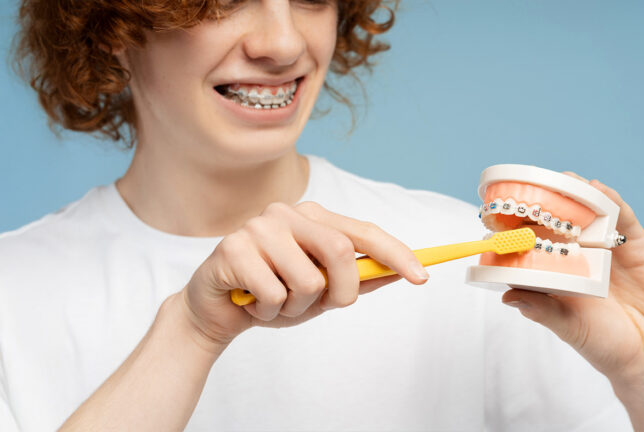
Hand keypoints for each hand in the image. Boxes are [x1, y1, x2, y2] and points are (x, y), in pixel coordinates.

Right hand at [179, 201, 428, 349]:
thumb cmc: (271, 295)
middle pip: (341, 253)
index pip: (363, 232)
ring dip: (296, 308)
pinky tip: (251, 303)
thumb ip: (355, 281)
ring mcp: (259, 227)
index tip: (421, 277)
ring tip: (274, 302)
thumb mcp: (320, 293)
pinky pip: (273, 294)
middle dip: (341, 292)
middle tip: (321, 305)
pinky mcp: (233, 247)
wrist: (214, 310)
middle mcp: (288, 213)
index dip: (396, 253)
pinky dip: (268, 312)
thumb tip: (397, 274)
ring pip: (308, 280)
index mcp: (313, 218)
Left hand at [501, 175, 643, 387]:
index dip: (521, 227)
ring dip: (578, 194)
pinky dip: (612, 201)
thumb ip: (541, 310)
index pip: (536, 242)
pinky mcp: (636, 246)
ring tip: (564, 179)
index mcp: (560, 271)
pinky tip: (599, 189)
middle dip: (547, 203)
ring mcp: (609, 248)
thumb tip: (506, 297)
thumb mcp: (567, 326)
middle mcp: (582, 255)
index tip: (502, 215)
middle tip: (532, 187)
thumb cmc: (603, 344)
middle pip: (561, 221)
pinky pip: (624, 219)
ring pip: (591, 213)